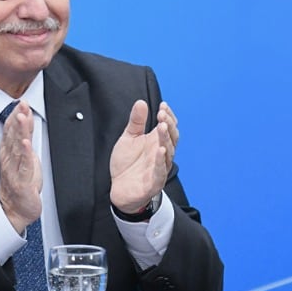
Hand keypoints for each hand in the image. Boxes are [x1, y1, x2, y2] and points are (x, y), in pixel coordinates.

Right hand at [0, 102, 42, 234]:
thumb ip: (24, 137)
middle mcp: (9, 159)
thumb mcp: (23, 157)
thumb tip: (25, 118)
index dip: (16, 115)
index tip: (21, 102)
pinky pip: (24, 166)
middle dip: (18, 119)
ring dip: (20, 132)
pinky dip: (25, 154)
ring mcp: (14, 170)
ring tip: (23, 118)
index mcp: (8, 152)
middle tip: (22, 104)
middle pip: (13, 136)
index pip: (11, 130)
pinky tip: (26, 144)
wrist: (14, 209)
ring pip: (18, 147)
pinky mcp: (22, 182)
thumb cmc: (19, 182)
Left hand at [108, 100, 174, 214]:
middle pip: (172, 137)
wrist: (119, 188)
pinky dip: (161, 160)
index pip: (168, 126)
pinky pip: (160, 170)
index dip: (168, 116)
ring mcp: (160, 167)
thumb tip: (141, 102)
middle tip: (162, 114)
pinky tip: (160, 150)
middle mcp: (161, 153)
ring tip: (161, 127)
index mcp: (156, 142)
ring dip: (166, 139)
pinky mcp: (154, 181)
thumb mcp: (128, 138)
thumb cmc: (127, 164)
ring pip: (168, 152)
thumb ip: (136, 122)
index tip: (163, 105)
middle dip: (168, 125)